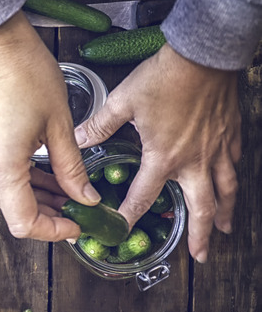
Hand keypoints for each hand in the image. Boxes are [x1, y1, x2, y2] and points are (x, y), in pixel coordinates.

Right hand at [0, 11, 100, 241]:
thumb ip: (72, 168)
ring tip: (71, 191)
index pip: (24, 222)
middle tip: (81, 209)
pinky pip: (1, 177)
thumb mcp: (59, 124)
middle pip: (15, 212)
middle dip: (49, 216)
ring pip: (8, 196)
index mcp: (3, 166)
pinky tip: (49, 175)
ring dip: (37, 199)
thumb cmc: (25, 73)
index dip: (53, 231)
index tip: (78, 224)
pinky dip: (24, 182)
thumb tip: (86, 198)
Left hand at [74, 44, 240, 262]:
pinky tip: (231, 186)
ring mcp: (217, 149)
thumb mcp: (123, 102)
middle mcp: (194, 161)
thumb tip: (77, 139)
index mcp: (163, 157)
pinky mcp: (231, 135)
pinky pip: (234, 166)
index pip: (144, 197)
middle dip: (201, 235)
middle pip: (201, 208)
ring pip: (225, 191)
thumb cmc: (163, 78)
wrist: (204, 55)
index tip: (122, 230)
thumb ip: (99, 125)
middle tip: (200, 256)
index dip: (130, 215)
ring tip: (225, 231)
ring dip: (224, 214)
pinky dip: (233, 181)